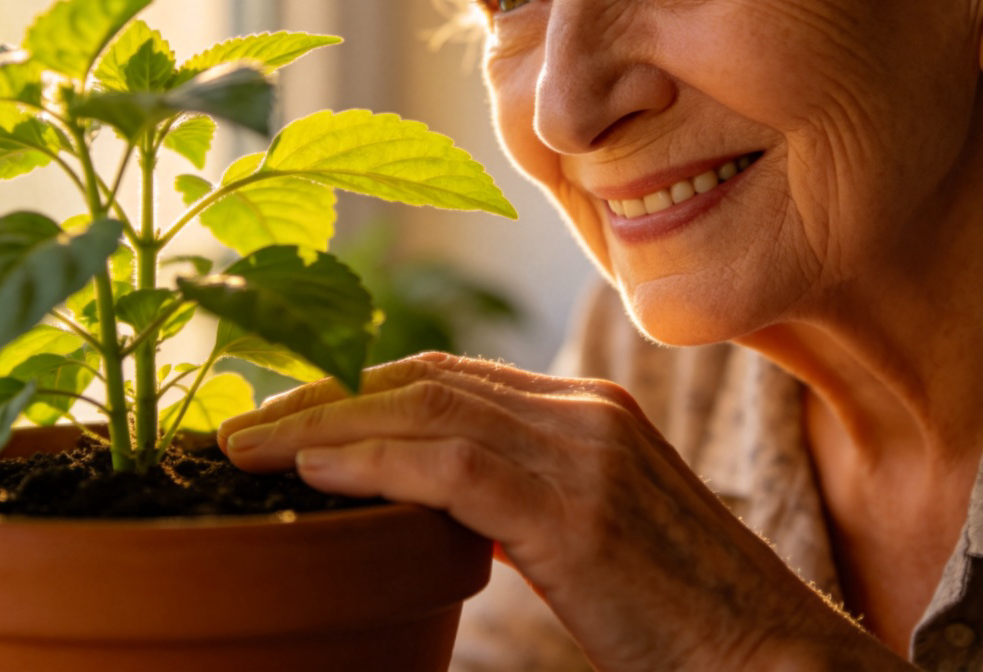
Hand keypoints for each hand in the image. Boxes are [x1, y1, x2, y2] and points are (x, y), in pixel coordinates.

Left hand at [218, 353, 906, 671]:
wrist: (773, 660)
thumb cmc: (675, 612)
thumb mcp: (587, 531)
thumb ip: (515, 493)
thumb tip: (425, 496)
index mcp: (585, 409)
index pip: (448, 375)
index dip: (361, 390)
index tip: (293, 416)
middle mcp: (582, 409)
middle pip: (425, 379)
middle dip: (325, 396)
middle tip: (246, 425)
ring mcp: (583, 449)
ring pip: (426, 411)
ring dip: (325, 424)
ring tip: (249, 447)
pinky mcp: (576, 508)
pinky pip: (452, 465)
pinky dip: (374, 460)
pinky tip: (311, 472)